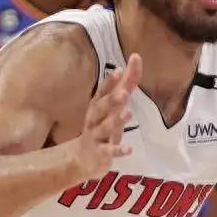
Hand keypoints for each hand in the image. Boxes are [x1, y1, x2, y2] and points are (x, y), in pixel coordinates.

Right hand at [73, 54, 140, 177]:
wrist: (80, 158)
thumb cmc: (99, 126)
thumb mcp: (112, 106)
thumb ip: (125, 84)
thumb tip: (136, 58)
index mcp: (98, 107)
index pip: (103, 92)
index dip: (110, 82)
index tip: (119, 70)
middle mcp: (95, 119)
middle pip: (101, 108)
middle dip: (112, 100)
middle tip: (124, 93)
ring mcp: (96, 136)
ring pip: (105, 128)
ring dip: (116, 121)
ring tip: (128, 113)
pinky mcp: (100, 154)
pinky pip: (109, 152)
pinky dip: (118, 150)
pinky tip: (129, 149)